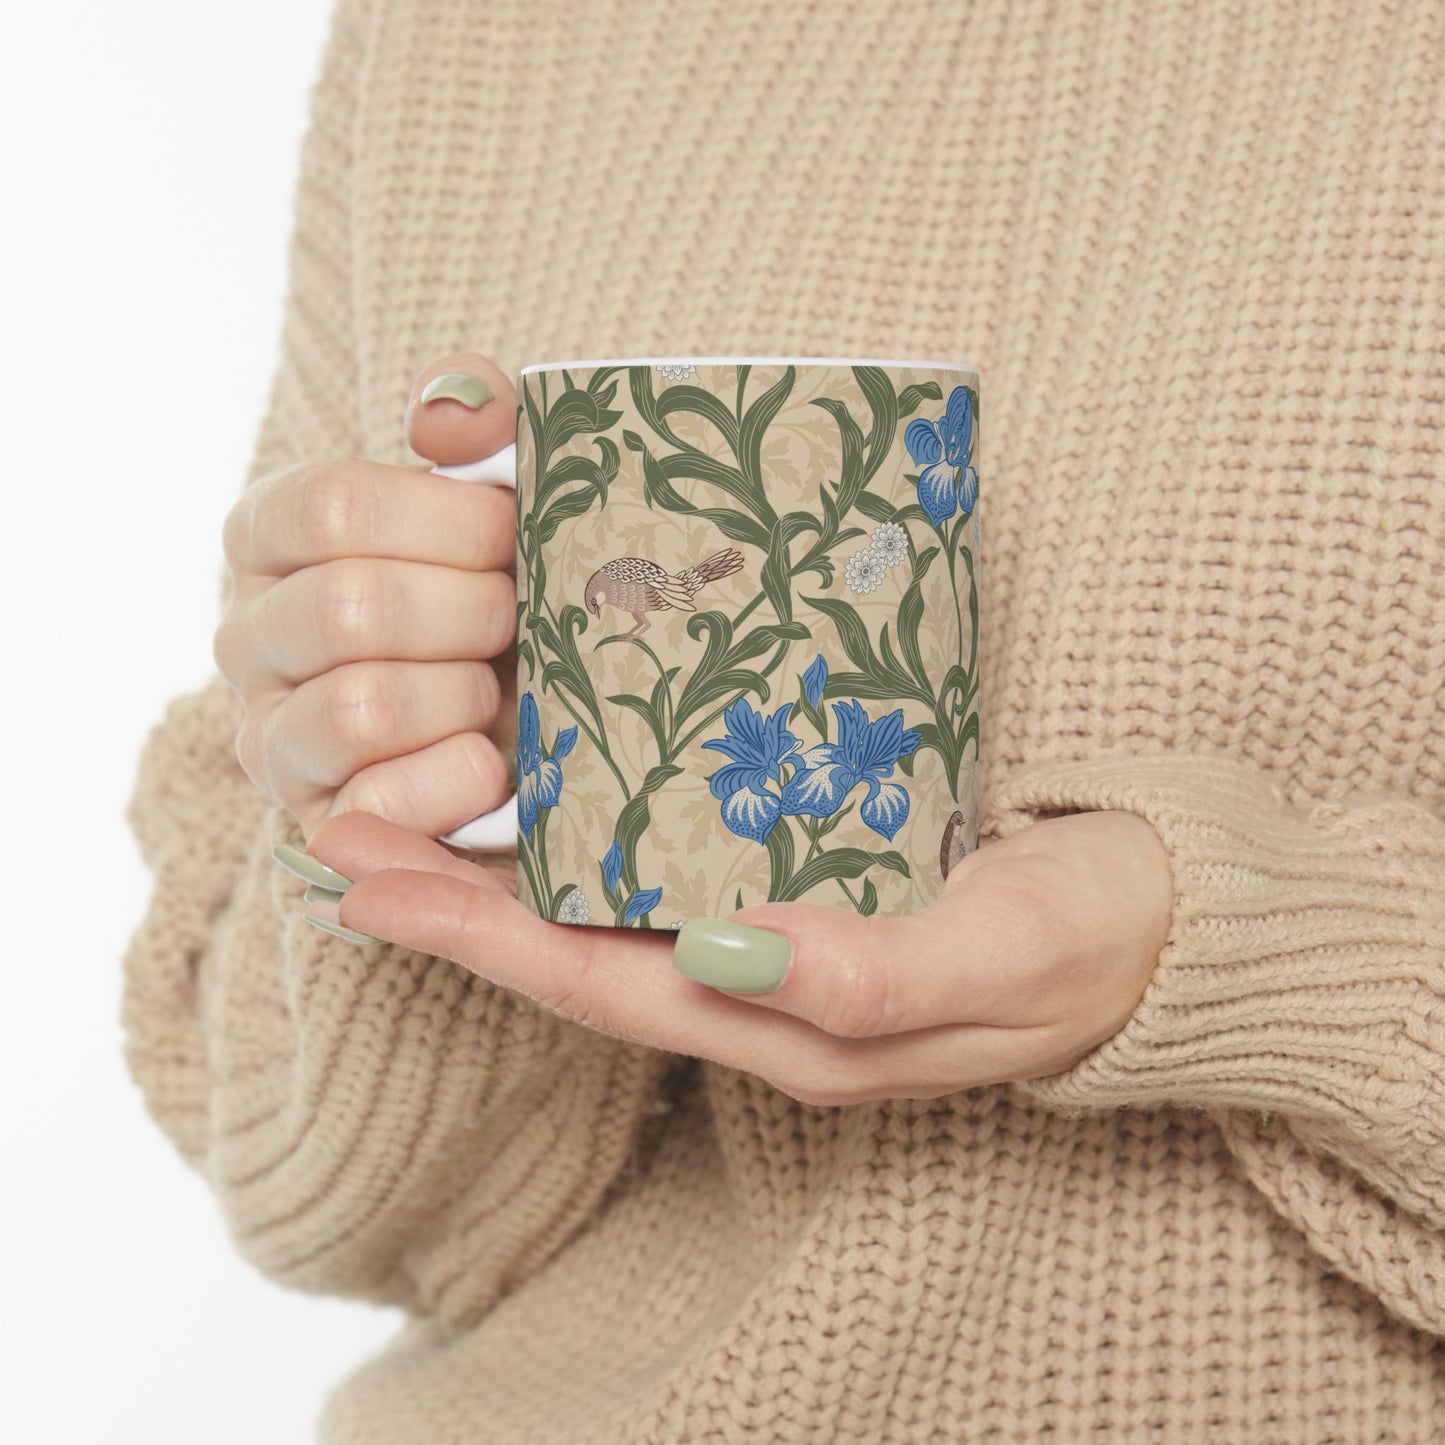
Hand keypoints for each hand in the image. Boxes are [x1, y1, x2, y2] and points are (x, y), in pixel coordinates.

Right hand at [215, 352, 518, 844]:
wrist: (532, 709)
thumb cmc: (508, 584)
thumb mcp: (503, 489)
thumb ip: (479, 421)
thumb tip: (446, 413)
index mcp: (271, 535)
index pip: (332, 507)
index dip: (449, 522)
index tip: (513, 534)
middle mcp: (247, 634)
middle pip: (351, 608)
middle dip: (473, 613)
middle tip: (520, 618)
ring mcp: (272, 736)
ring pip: (361, 707)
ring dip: (464, 696)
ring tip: (498, 689)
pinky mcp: (317, 822)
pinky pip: (378, 804)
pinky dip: (457, 779)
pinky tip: (493, 760)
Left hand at [299, 808, 1173, 1104]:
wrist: (1167, 923)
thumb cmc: (1092, 938)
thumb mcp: (1000, 954)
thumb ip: (871, 972)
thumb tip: (732, 952)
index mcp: (790, 1023)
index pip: (599, 983)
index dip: (476, 936)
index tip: (364, 882)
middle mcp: (763, 991)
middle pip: (577, 951)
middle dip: (453, 902)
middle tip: (341, 833)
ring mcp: (780, 942)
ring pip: (613, 913)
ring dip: (507, 869)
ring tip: (412, 808)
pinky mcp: (810, 889)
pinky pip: (674, 873)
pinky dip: (595, 839)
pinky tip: (561, 790)